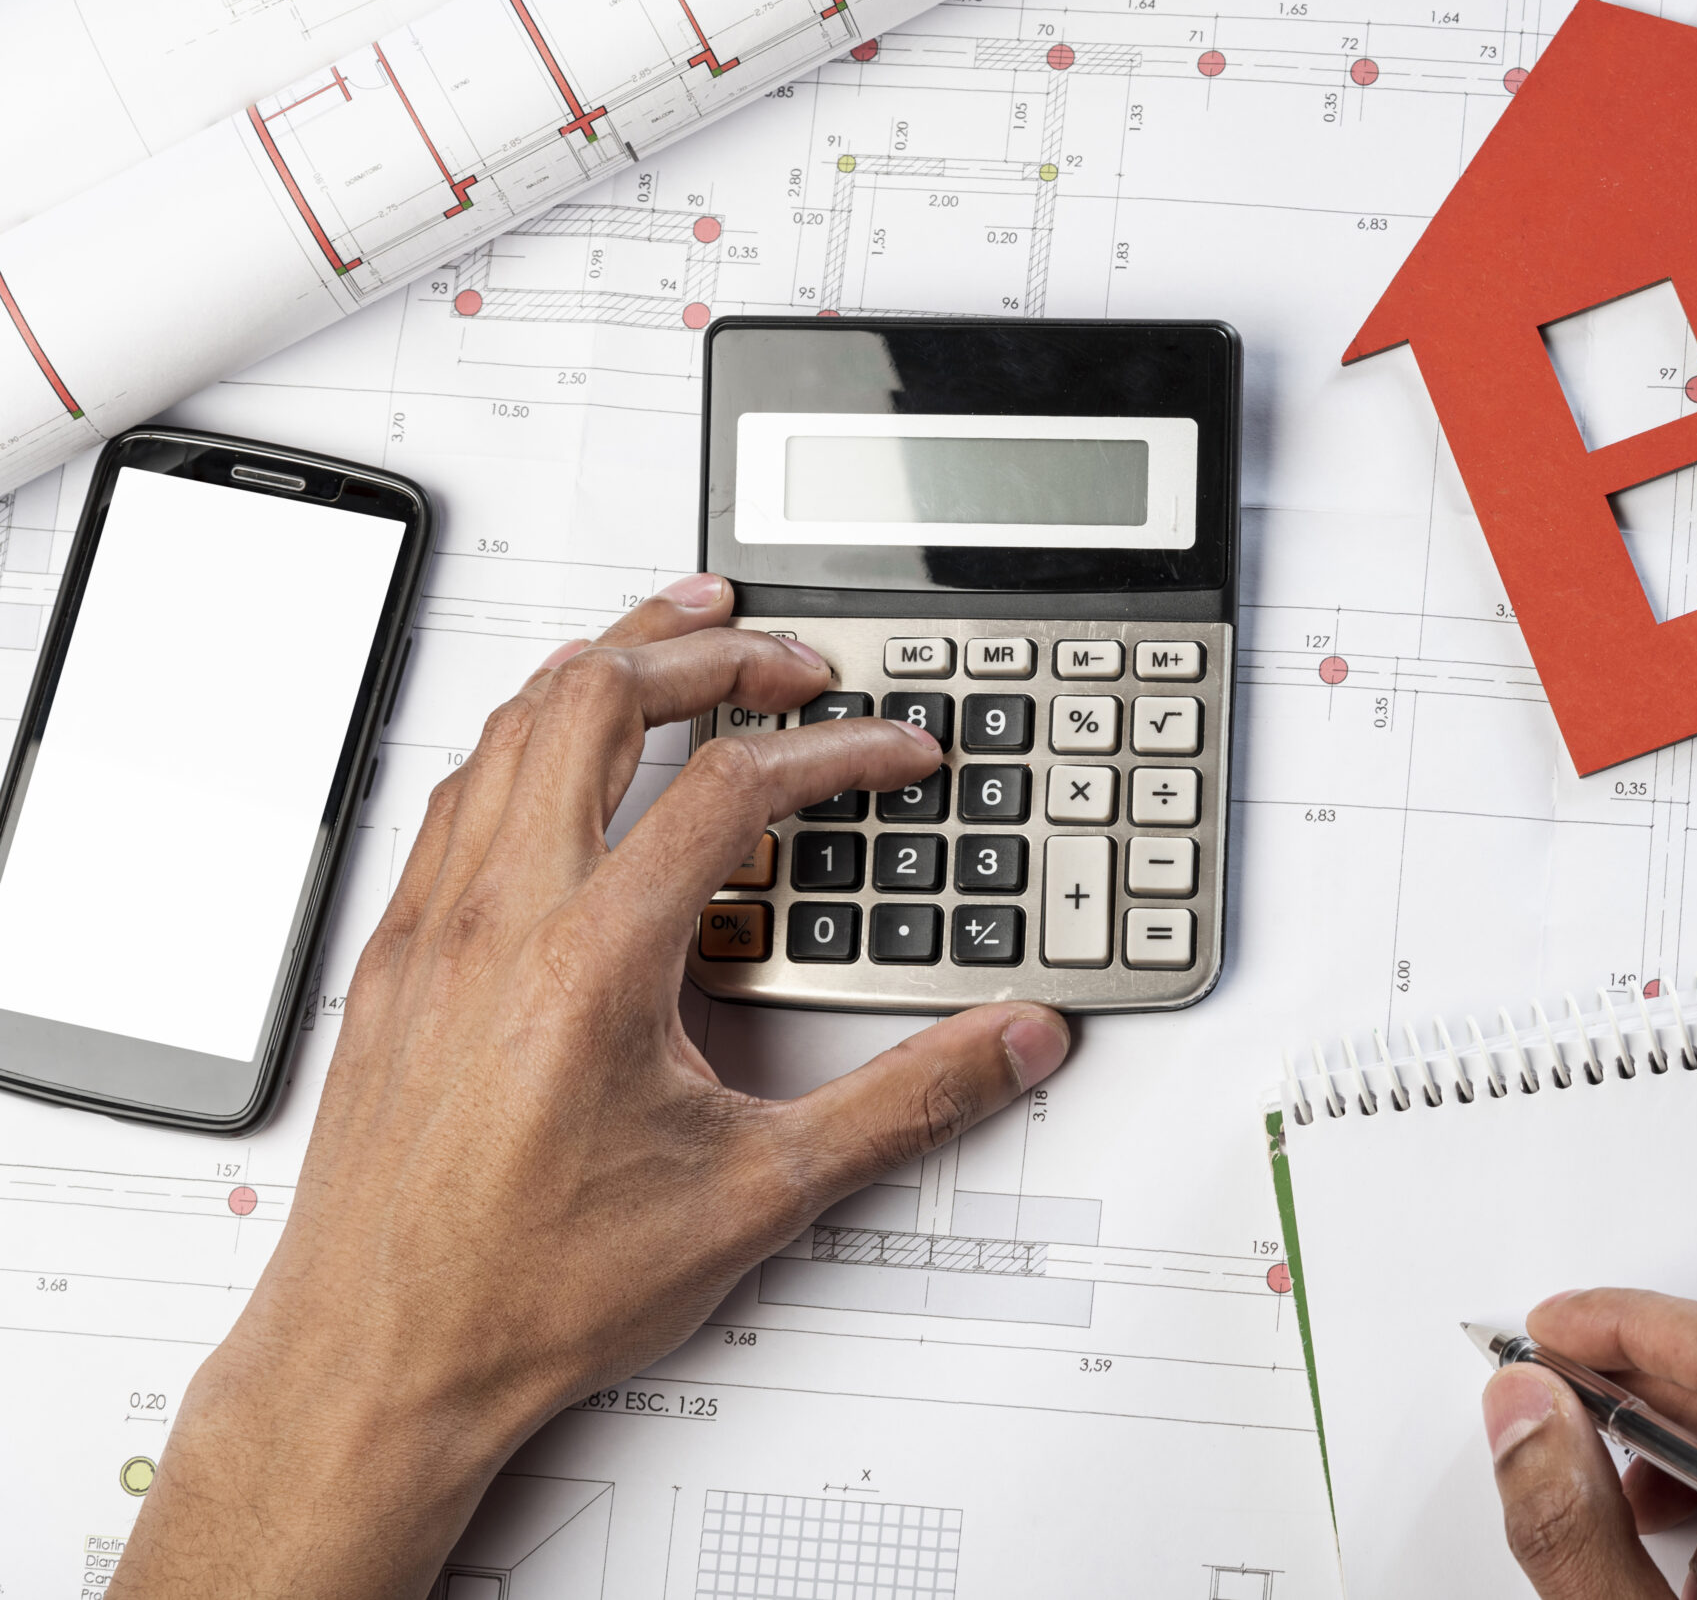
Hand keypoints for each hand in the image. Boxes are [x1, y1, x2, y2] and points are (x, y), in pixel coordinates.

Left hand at [110, 575, 1071, 1598]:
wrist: (379, 1363)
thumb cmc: (529, 1291)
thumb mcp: (758, 1197)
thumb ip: (907, 1104)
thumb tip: (1006, 1045)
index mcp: (591, 962)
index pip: (732, 787)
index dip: (835, 748)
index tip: (892, 752)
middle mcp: (497, 921)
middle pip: (595, 700)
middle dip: (704, 652)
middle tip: (783, 652)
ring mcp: (430, 931)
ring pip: (508, 728)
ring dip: (602, 667)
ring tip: (676, 644)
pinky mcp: (393, 959)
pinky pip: (457, 796)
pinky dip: (526, 740)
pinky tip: (560, 760)